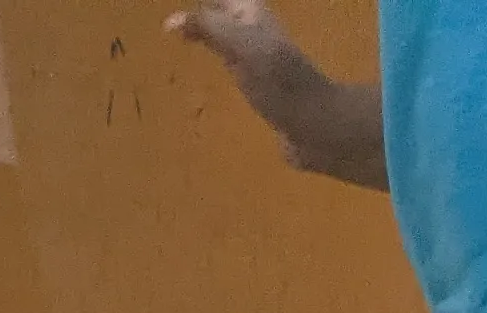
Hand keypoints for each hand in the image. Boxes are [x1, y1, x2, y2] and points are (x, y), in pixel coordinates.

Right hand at [167, 0, 298, 80]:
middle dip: (204, 15)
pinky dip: (219, 64)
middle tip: (175, 24)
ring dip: (209, 36)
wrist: (316, 127)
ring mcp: (260, 60)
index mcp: (252, 14)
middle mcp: (256, 31)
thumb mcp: (242, 46)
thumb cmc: (280, 82)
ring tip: (183, 38)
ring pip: (229, 38)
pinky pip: (234, 68)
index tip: (175, 15)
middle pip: (224, 13)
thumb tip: (170, 21)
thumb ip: (208, 28)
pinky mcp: (261, 89)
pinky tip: (208, 73)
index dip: (206, 3)